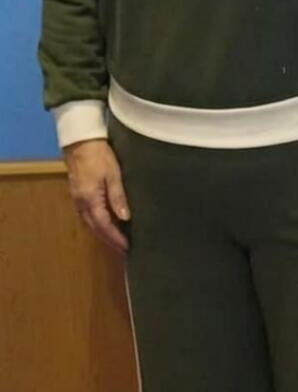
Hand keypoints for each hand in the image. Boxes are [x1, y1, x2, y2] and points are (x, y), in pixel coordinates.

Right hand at [62, 139, 130, 254]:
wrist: (80, 141)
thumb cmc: (99, 155)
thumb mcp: (113, 175)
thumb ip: (118, 197)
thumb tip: (125, 218)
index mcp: (90, 199)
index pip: (104, 225)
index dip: (115, 238)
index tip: (126, 247)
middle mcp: (81, 202)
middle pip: (95, 228)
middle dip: (109, 241)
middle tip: (123, 251)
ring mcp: (77, 199)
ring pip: (90, 223)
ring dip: (103, 234)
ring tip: (116, 241)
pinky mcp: (78, 194)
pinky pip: (87, 215)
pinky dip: (97, 224)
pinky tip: (106, 225)